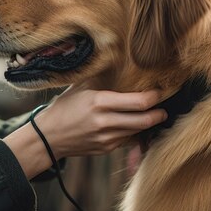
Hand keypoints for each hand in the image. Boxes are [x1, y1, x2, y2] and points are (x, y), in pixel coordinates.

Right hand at [4, 84, 166, 178]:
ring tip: (153, 115)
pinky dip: (133, 132)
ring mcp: (106, 138)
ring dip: (148, 124)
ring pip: (137, 131)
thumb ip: (101, 77)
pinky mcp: (106, 149)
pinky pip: (127, 140)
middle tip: (163, 109)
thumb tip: (120, 61)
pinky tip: (134, 125)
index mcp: (99, 102)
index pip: (138, 102)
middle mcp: (105, 122)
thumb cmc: (64, 107)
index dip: (154, 97)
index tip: (159, 91)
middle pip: (144, 120)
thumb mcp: (80, 87)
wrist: (47, 136)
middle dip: (158, 114)